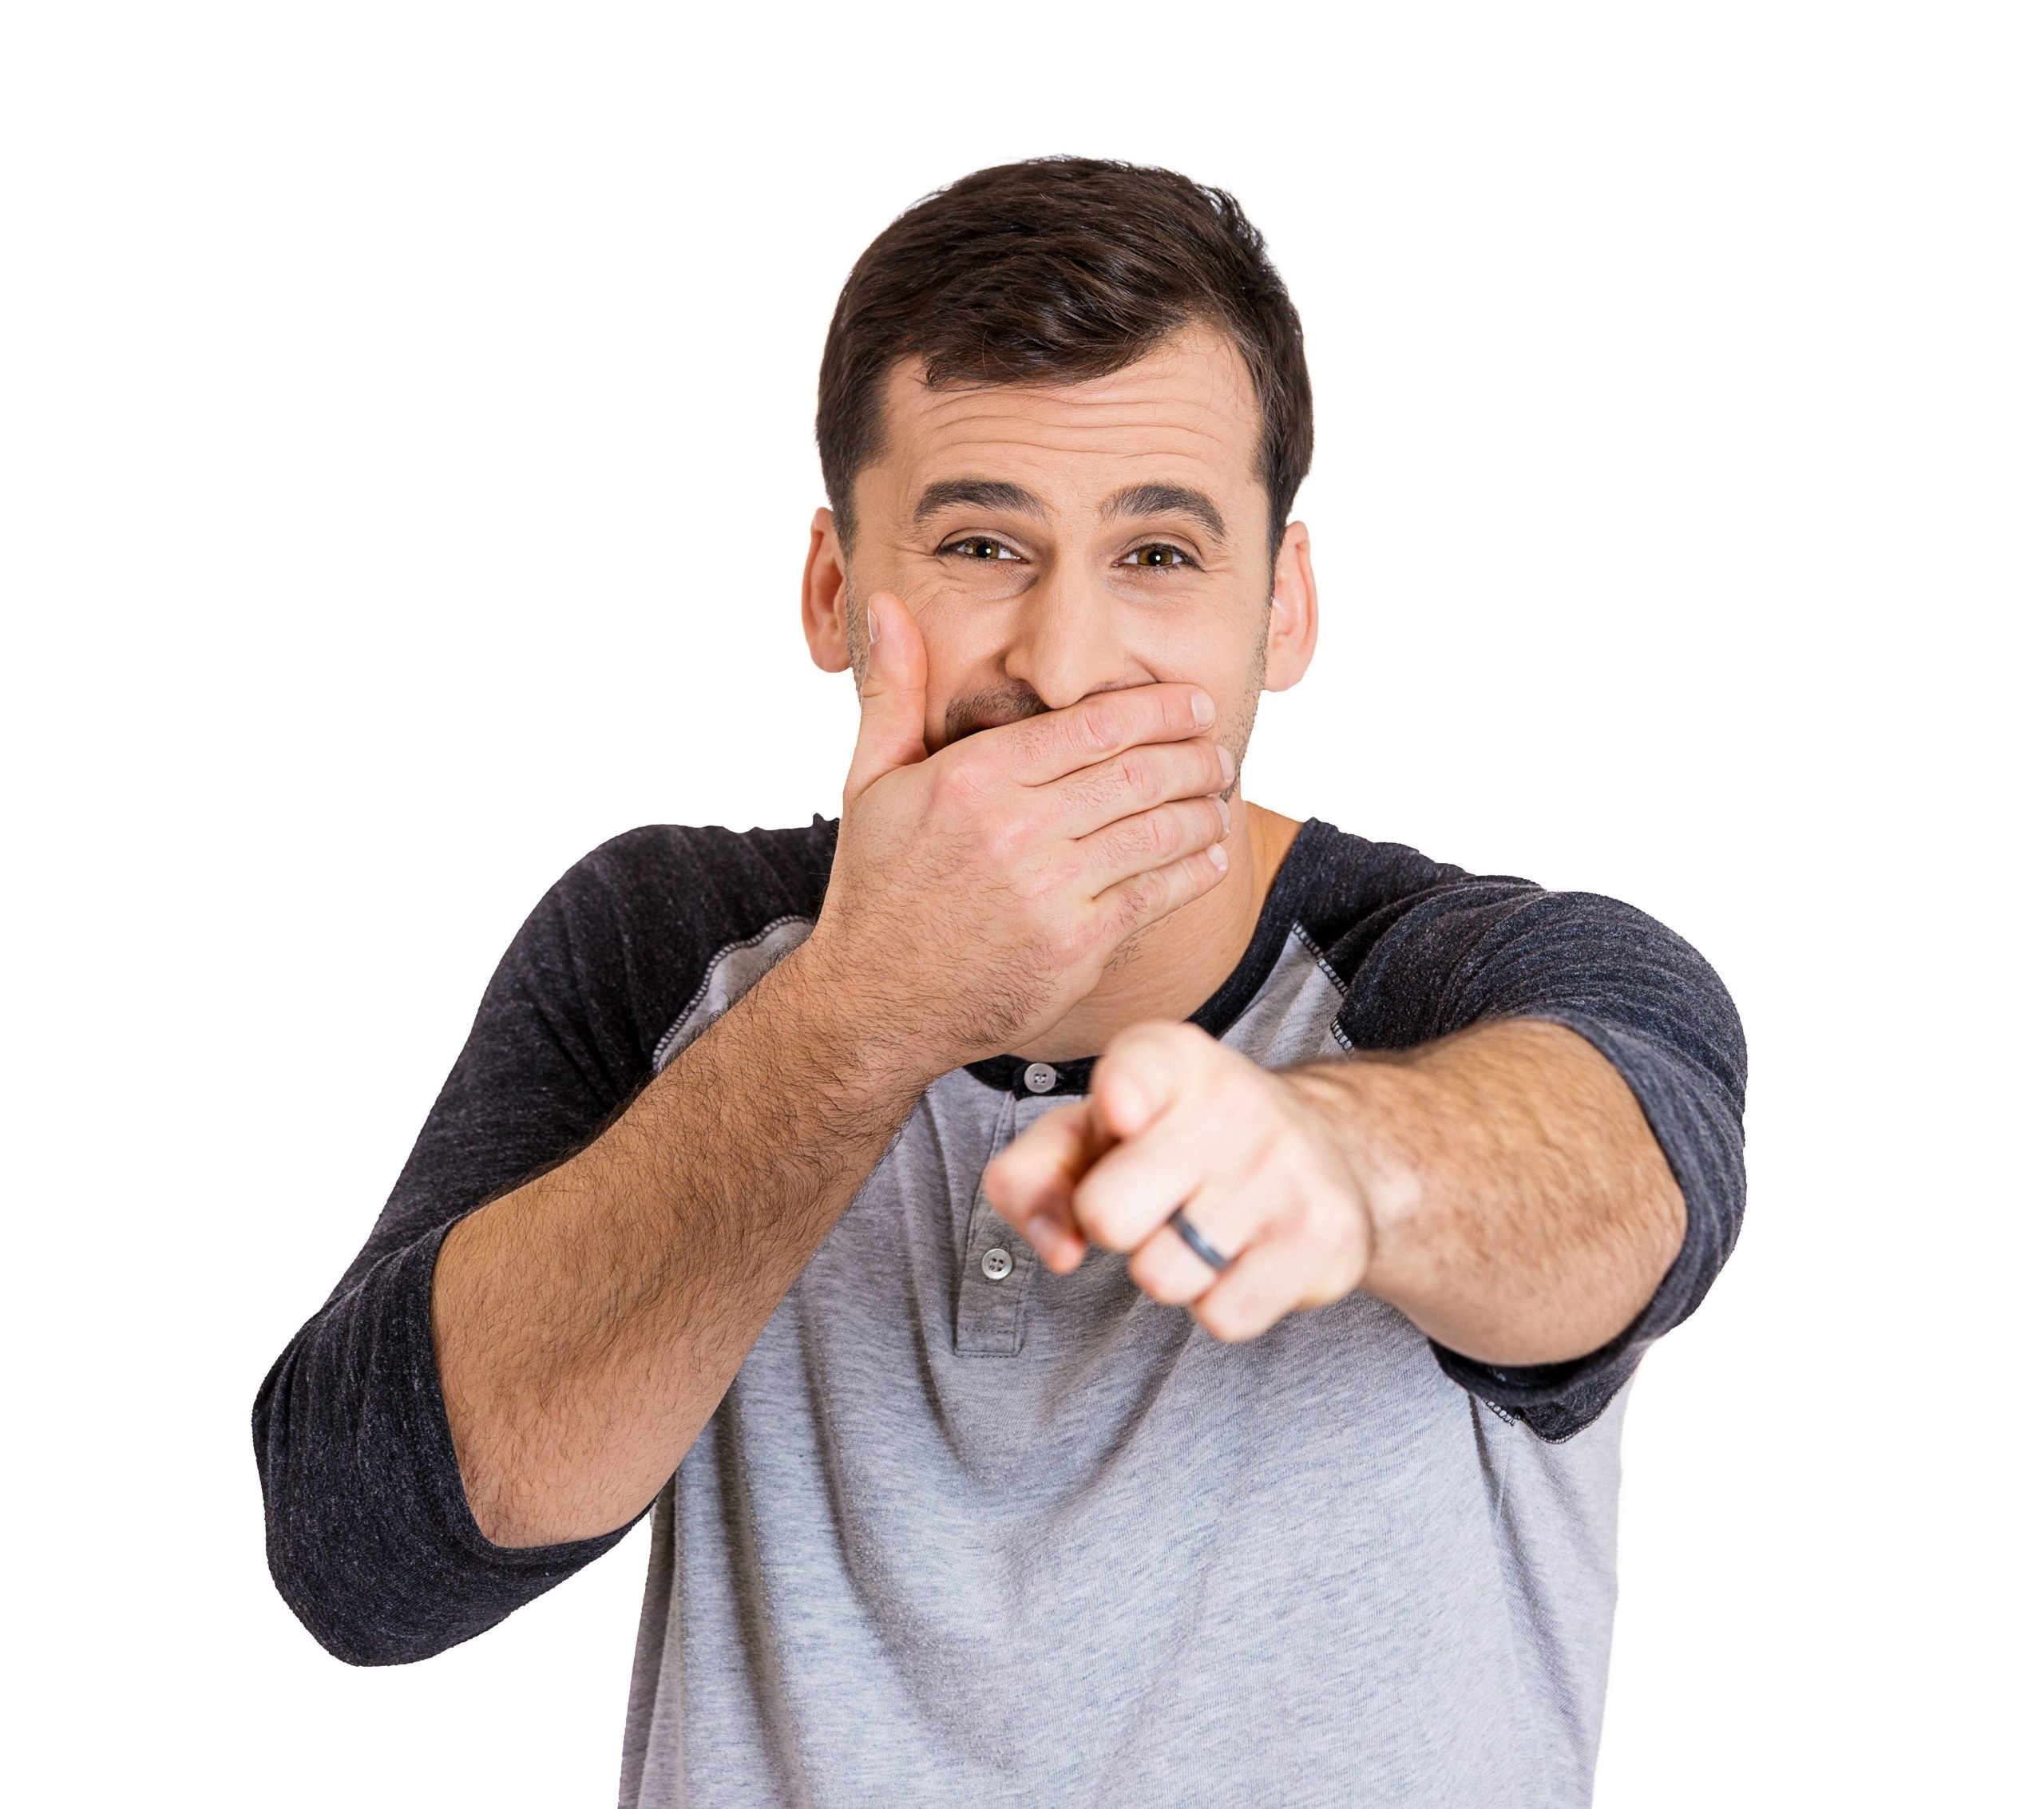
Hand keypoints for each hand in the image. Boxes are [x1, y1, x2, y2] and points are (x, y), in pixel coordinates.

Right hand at [804, 594, 1235, 1072]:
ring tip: (1219, 793)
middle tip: (1218, 746)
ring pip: (1158, 831)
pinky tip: (1209, 853)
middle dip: (1194, 755)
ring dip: (1203, 808)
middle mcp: (1016, 830)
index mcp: (972, 778)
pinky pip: (1156, 894)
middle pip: (1139, 773)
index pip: (1095, 725)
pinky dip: (1193, 869)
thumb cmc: (877, 885)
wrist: (873, 999)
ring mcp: (1051, 892)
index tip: (1192, 703)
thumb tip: (886, 603)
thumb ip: (893, 689)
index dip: (1159, 710)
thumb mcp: (870, 779)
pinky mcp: (1076, 947)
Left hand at [982, 1021, 1374, 1341]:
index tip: (1120, 1114)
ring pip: (1160, 1277)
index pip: (1130, 1076)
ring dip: (1167, 1268)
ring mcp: (1284, 1171)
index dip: (1116, 1101)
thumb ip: (1032, 1174)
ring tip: (1199, 1224)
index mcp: (1170, 1060)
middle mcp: (1234, 1103)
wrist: (1327, 1151)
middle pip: (1105, 1215)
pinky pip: (1221, 1316)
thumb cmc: (1179, 1141)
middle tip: (1150, 1199)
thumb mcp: (1095, 1132)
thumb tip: (1060, 1248)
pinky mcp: (1321, 1237)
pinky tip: (1240, 1255)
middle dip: (1110, 1225)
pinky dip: (1218, 1302)